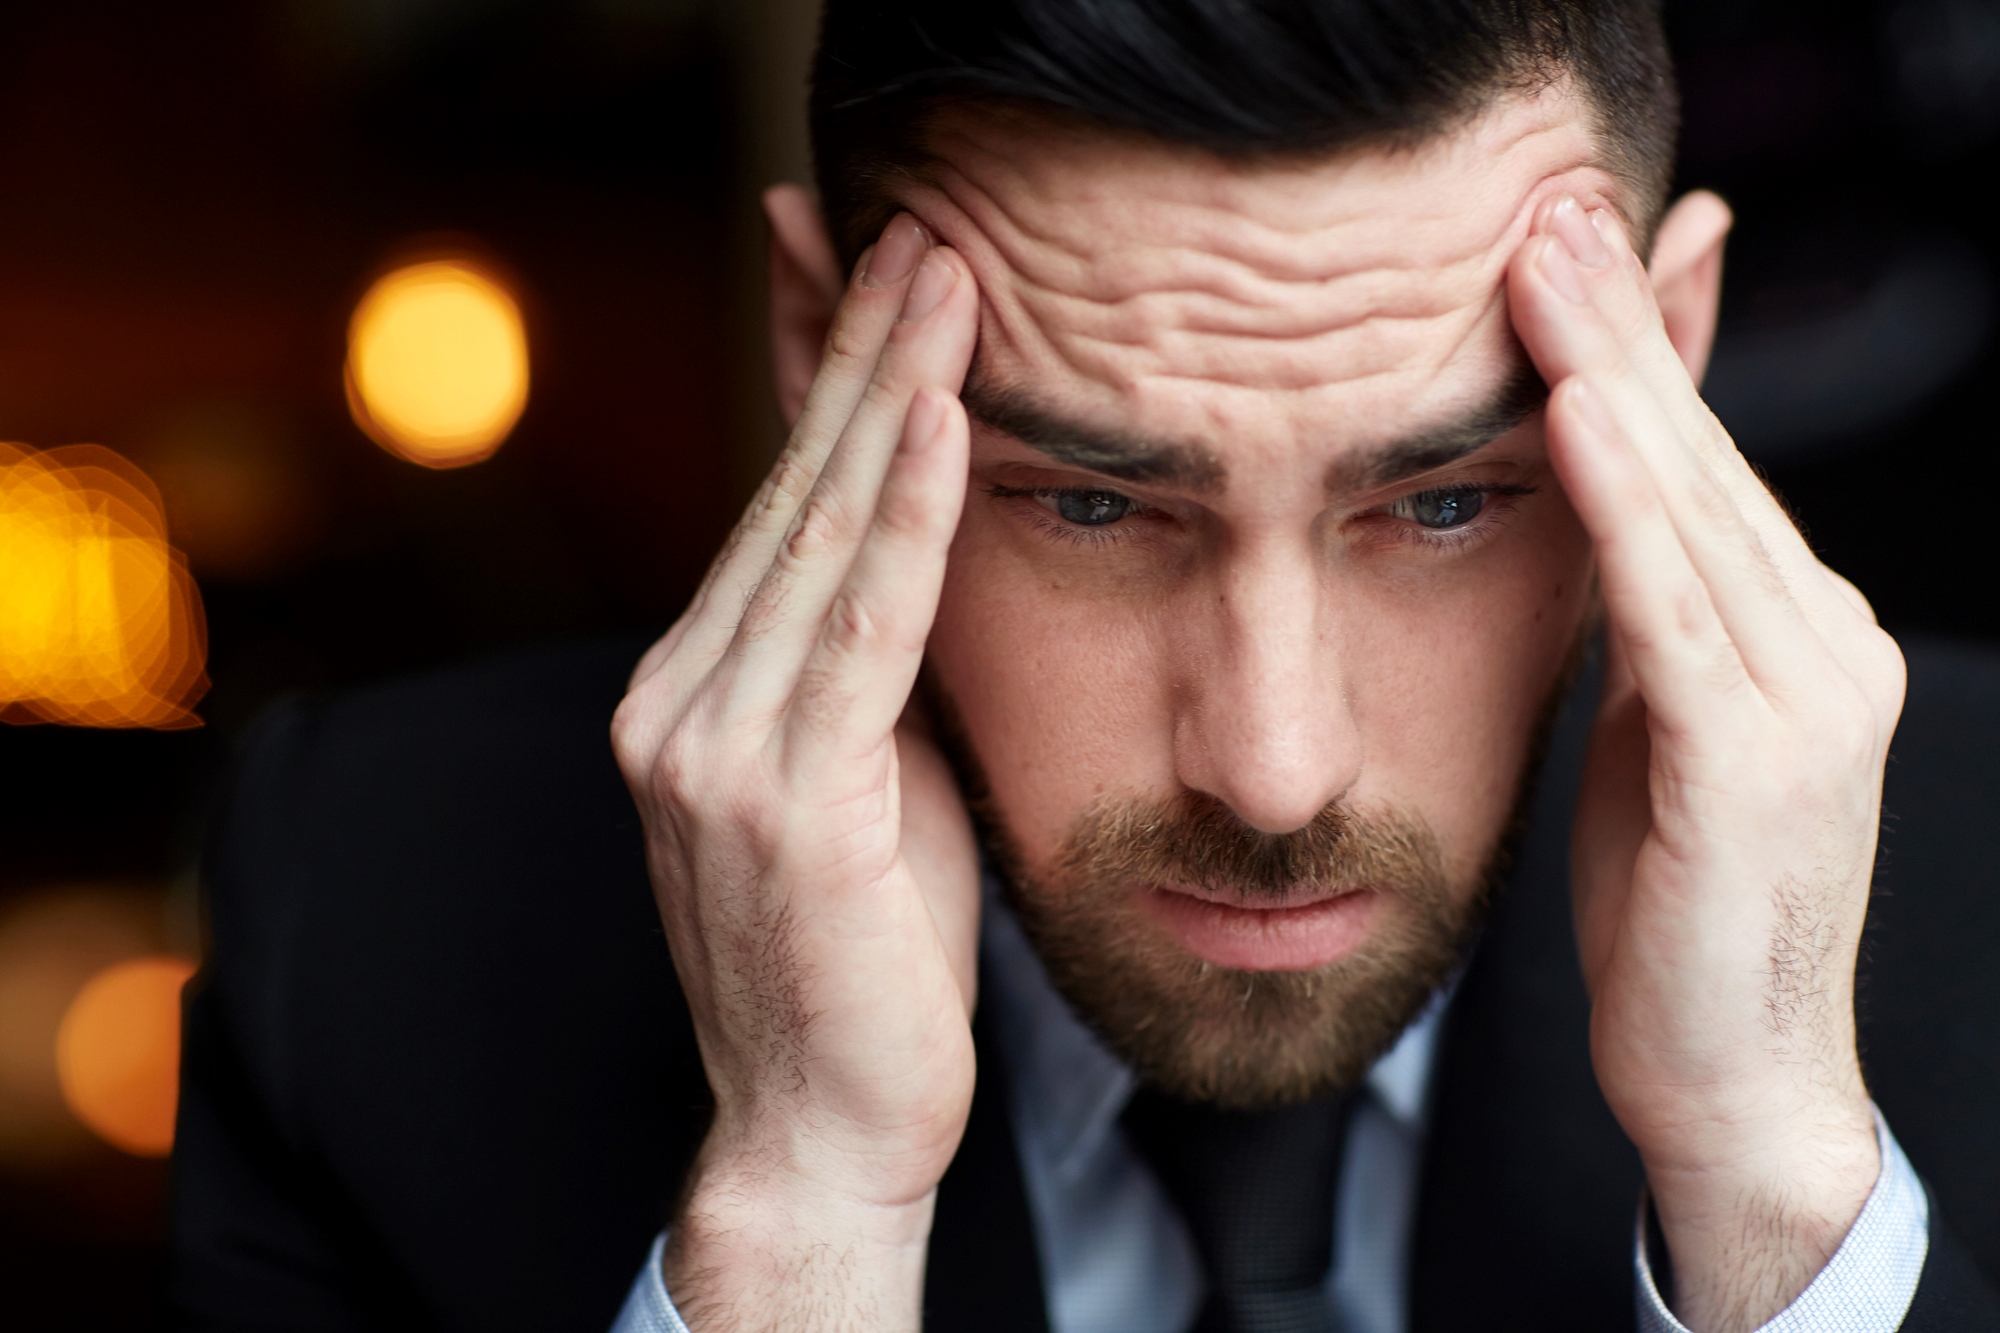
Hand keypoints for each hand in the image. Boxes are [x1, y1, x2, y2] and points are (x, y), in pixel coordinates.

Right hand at [611, 213, 982, 1331]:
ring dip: (891, 396)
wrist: (821, 1124)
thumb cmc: (862, 952)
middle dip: (860, 353)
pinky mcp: (778, 795)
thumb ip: (866, 661)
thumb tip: (920, 545)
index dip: (826, 384)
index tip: (877, 280)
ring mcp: (711, 745)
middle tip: (923, 233)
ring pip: (818, 537)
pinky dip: (907, 517)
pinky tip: (945, 421)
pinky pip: (858, 628)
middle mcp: (680, 698)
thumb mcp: (866, 774)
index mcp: (696, 688)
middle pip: (788, 494)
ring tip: (943, 279)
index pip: (775, 506)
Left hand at [1510, 196, 1905, 1332]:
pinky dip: (1626, 510)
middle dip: (1620, 328)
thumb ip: (1639, 607)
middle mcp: (1827, 642)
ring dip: (1612, 379)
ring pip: (1695, 510)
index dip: (1631, 348)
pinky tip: (1575, 420)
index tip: (1559, 249)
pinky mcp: (1757, 766)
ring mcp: (1810, 700)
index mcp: (1795, 631)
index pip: (1701, 463)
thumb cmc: (1674, 903)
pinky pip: (1677, 613)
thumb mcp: (1648, 723)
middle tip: (1547, 211)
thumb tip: (1590, 496)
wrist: (1725, 1072)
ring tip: (1544, 271)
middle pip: (1703, 457)